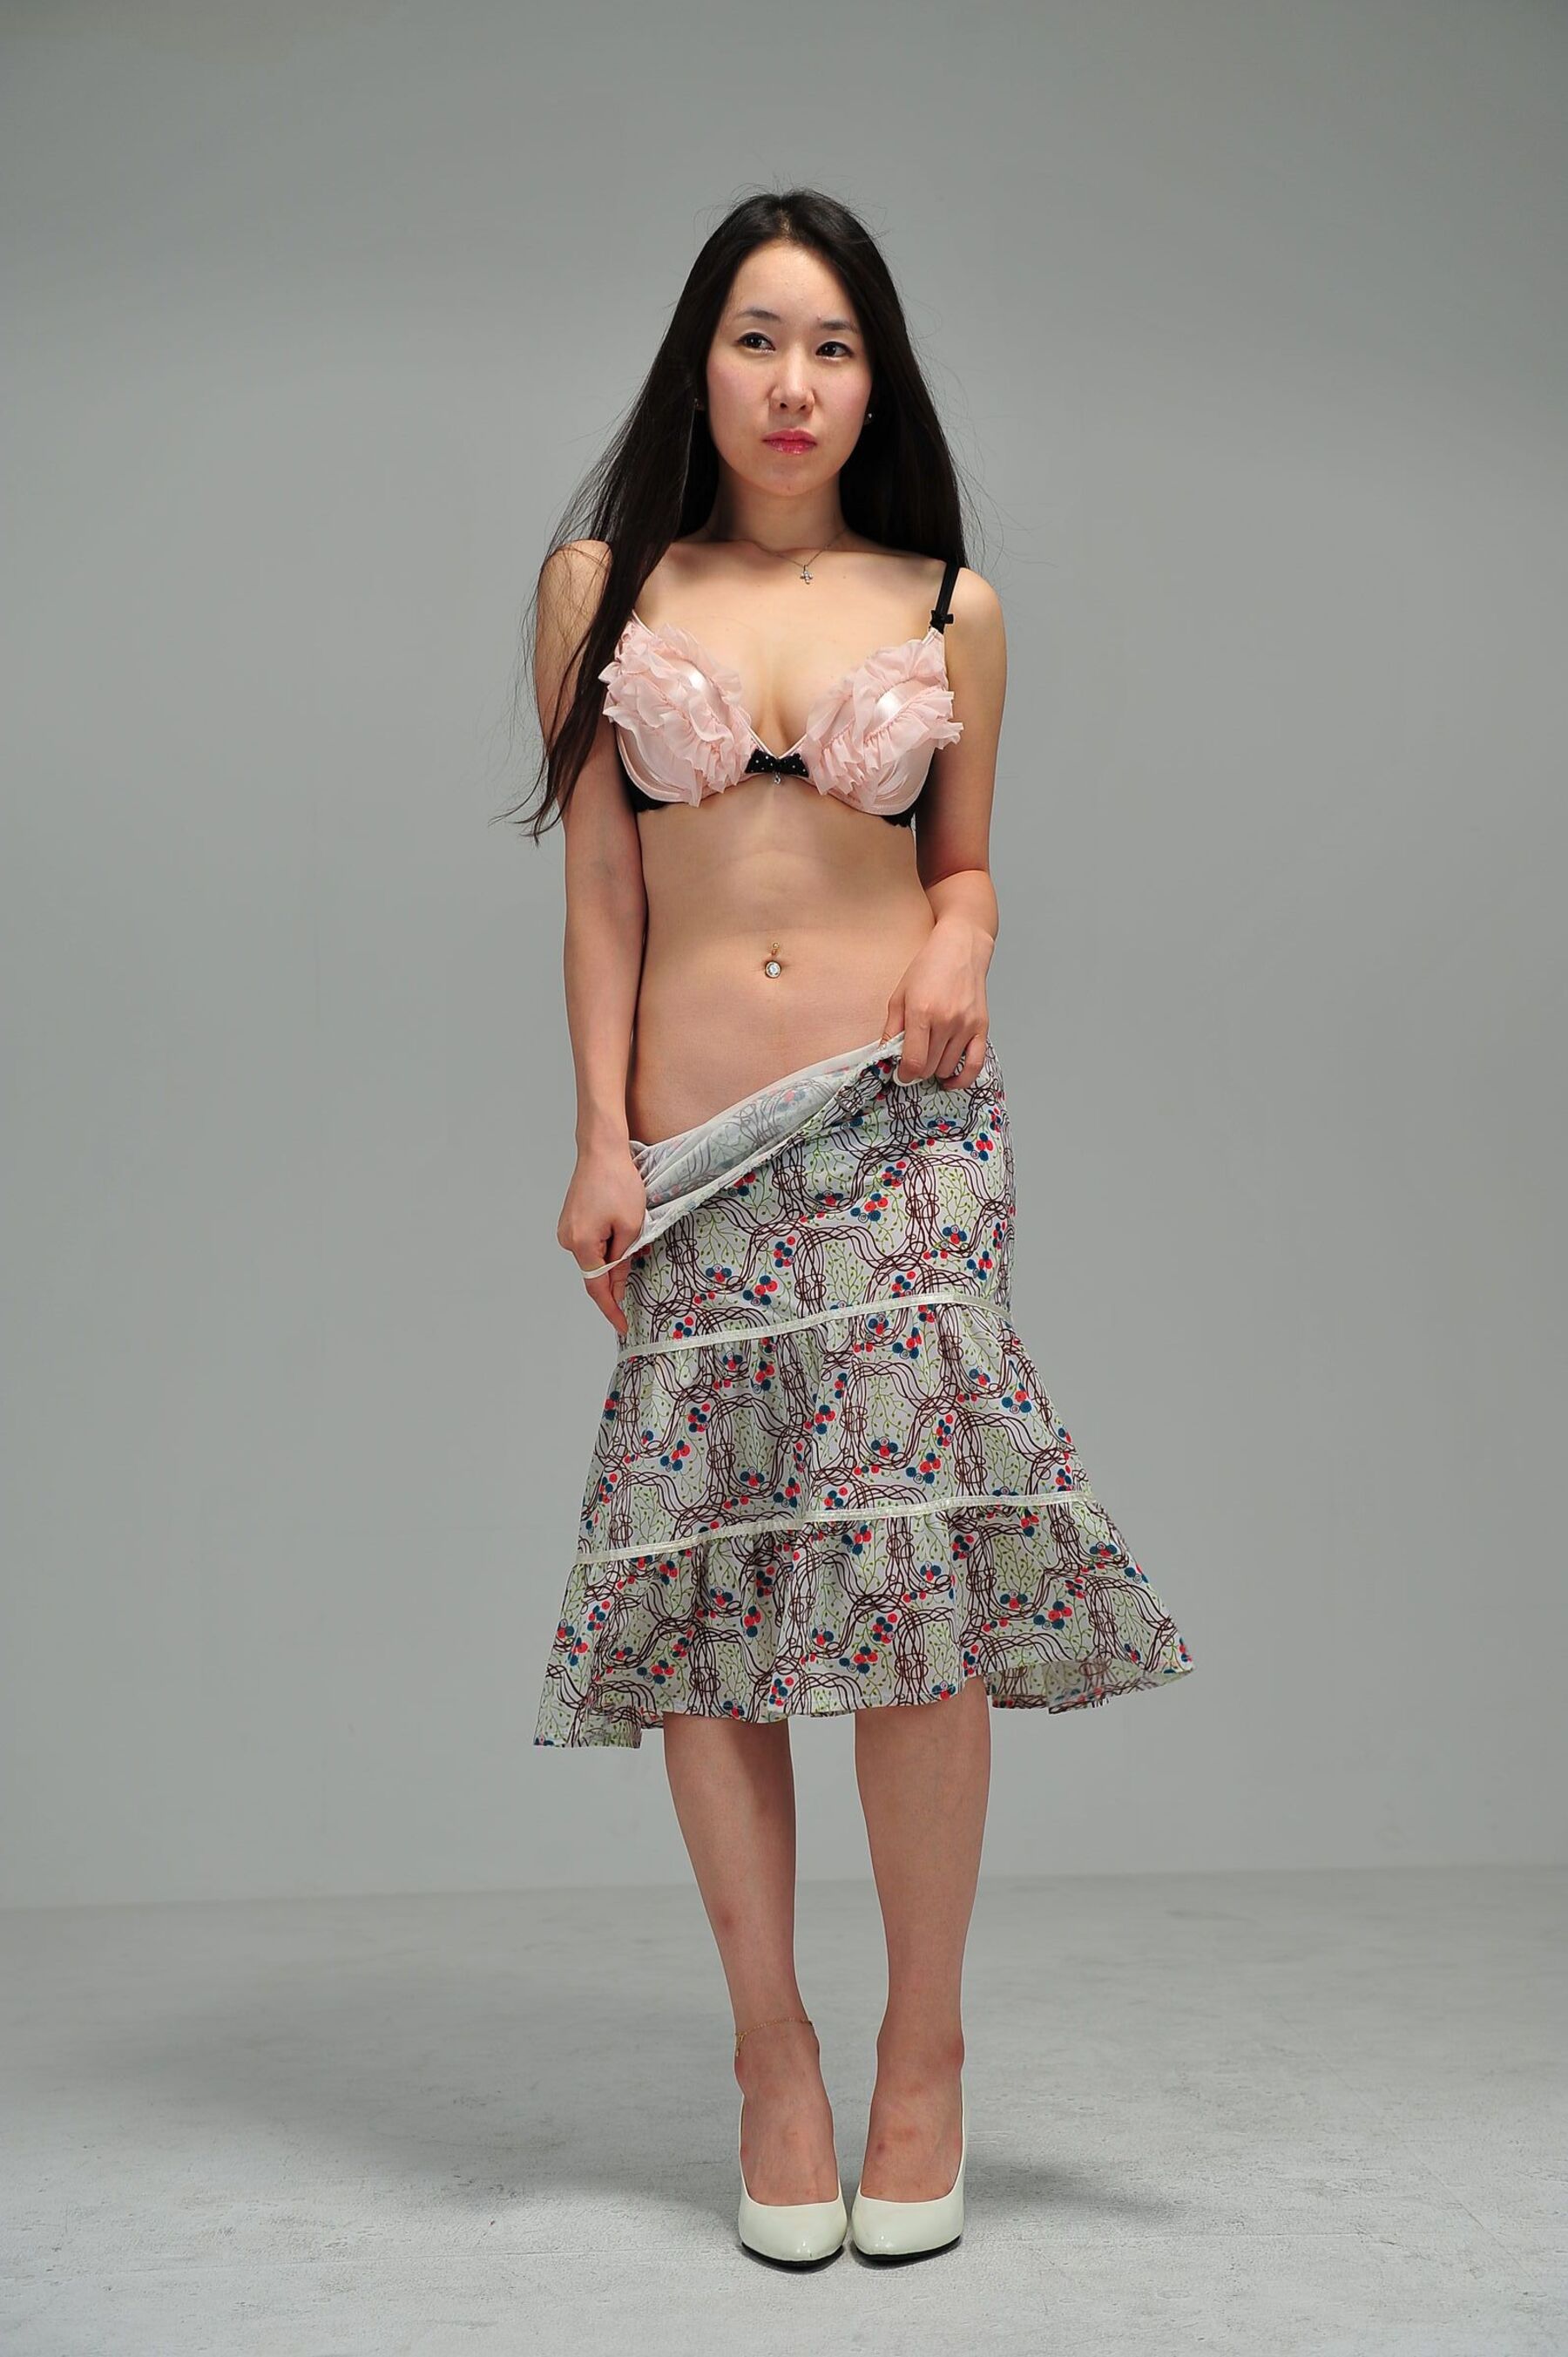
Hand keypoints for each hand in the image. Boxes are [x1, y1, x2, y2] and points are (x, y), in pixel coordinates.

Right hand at [557, 1146, 646, 1337]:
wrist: (601, 1150)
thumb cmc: (618, 1183)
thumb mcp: (631, 1226)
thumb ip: (623, 1259)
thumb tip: (617, 1284)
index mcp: (581, 1244)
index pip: (597, 1288)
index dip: (611, 1309)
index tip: (623, 1326)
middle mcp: (567, 1239)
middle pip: (595, 1271)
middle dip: (616, 1274)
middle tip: (637, 1264)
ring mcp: (566, 1229)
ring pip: (594, 1255)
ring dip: (612, 1254)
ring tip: (628, 1228)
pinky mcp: (570, 1220)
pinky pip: (590, 1242)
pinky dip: (605, 1244)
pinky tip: (618, 1227)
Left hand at [881, 918, 992, 1087]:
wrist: (962, 948)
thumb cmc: (929, 967)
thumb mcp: (900, 994)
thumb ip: (892, 1028)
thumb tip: (884, 1055)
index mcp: (921, 1012)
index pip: (913, 1061)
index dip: (904, 1074)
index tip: (900, 1073)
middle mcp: (946, 1021)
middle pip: (929, 1067)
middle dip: (917, 1071)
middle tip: (913, 1062)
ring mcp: (966, 1026)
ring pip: (948, 1068)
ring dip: (936, 1070)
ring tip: (930, 1058)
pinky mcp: (981, 1028)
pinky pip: (975, 1066)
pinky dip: (962, 1079)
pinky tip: (950, 1079)